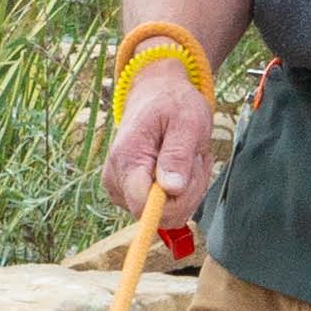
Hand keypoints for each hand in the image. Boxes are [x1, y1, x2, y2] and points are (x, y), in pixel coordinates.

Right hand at [104, 61, 214, 252]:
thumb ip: (177, 155)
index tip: (189, 171)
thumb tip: (171, 189)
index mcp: (126, 160)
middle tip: (194, 157)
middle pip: (160, 215)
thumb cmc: (173, 104)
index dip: (174, 200)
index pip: (144, 205)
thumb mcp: (186, 120)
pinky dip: (183, 192)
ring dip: (189, 190)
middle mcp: (117, 181)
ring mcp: (122, 191)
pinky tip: (180, 166)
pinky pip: (167, 210)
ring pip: (168, 215)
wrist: (156, 96)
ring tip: (187, 158)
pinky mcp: (131, 196)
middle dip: (188, 191)